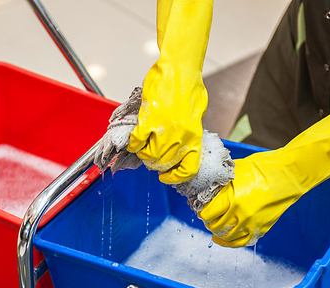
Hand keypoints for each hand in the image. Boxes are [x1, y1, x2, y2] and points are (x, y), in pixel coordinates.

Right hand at [127, 0, 212, 184]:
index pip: (187, 169)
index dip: (175, 177)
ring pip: (149, 154)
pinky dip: (133, 143)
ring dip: (143, 154)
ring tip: (141, 148)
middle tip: (149, 157)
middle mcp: (181, 137)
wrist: (180, 68)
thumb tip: (181, 140)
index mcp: (194, 136)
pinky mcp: (149, 120)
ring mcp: (165, 129)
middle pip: (164, 162)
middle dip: (155, 163)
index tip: (166, 176)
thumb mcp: (197, 113)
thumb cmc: (190, 85)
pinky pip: (137, 140)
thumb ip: (189, 129)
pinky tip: (133, 141)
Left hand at [199, 105, 329, 246]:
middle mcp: (241, 214)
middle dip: (208, 222)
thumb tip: (207, 186)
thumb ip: (222, 182)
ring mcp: (252, 223)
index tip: (200, 208)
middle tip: (207, 217)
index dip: (201, 211)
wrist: (289, 174)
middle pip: (215, 226)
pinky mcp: (262, 228)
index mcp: (233, 198)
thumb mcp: (236, 171)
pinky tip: (224, 239)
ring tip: (214, 228)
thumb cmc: (263, 167)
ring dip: (218, 234)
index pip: (208, 213)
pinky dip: (231, 243)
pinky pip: (242, 242)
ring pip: (227, 237)